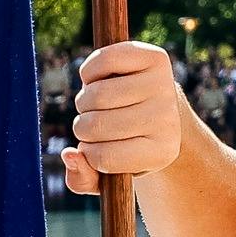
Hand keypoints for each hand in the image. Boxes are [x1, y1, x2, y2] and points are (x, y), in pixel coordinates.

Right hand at [61, 41, 185, 194]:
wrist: (160, 109)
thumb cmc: (128, 144)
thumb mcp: (109, 173)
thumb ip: (82, 179)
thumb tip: (69, 155)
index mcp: (160, 153)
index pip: (104, 158)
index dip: (90, 154)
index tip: (99, 149)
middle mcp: (167, 119)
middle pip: (96, 125)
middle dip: (84, 125)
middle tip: (97, 123)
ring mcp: (163, 86)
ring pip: (96, 95)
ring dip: (84, 101)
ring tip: (98, 104)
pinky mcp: (155, 57)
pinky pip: (103, 61)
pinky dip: (88, 73)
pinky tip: (97, 80)